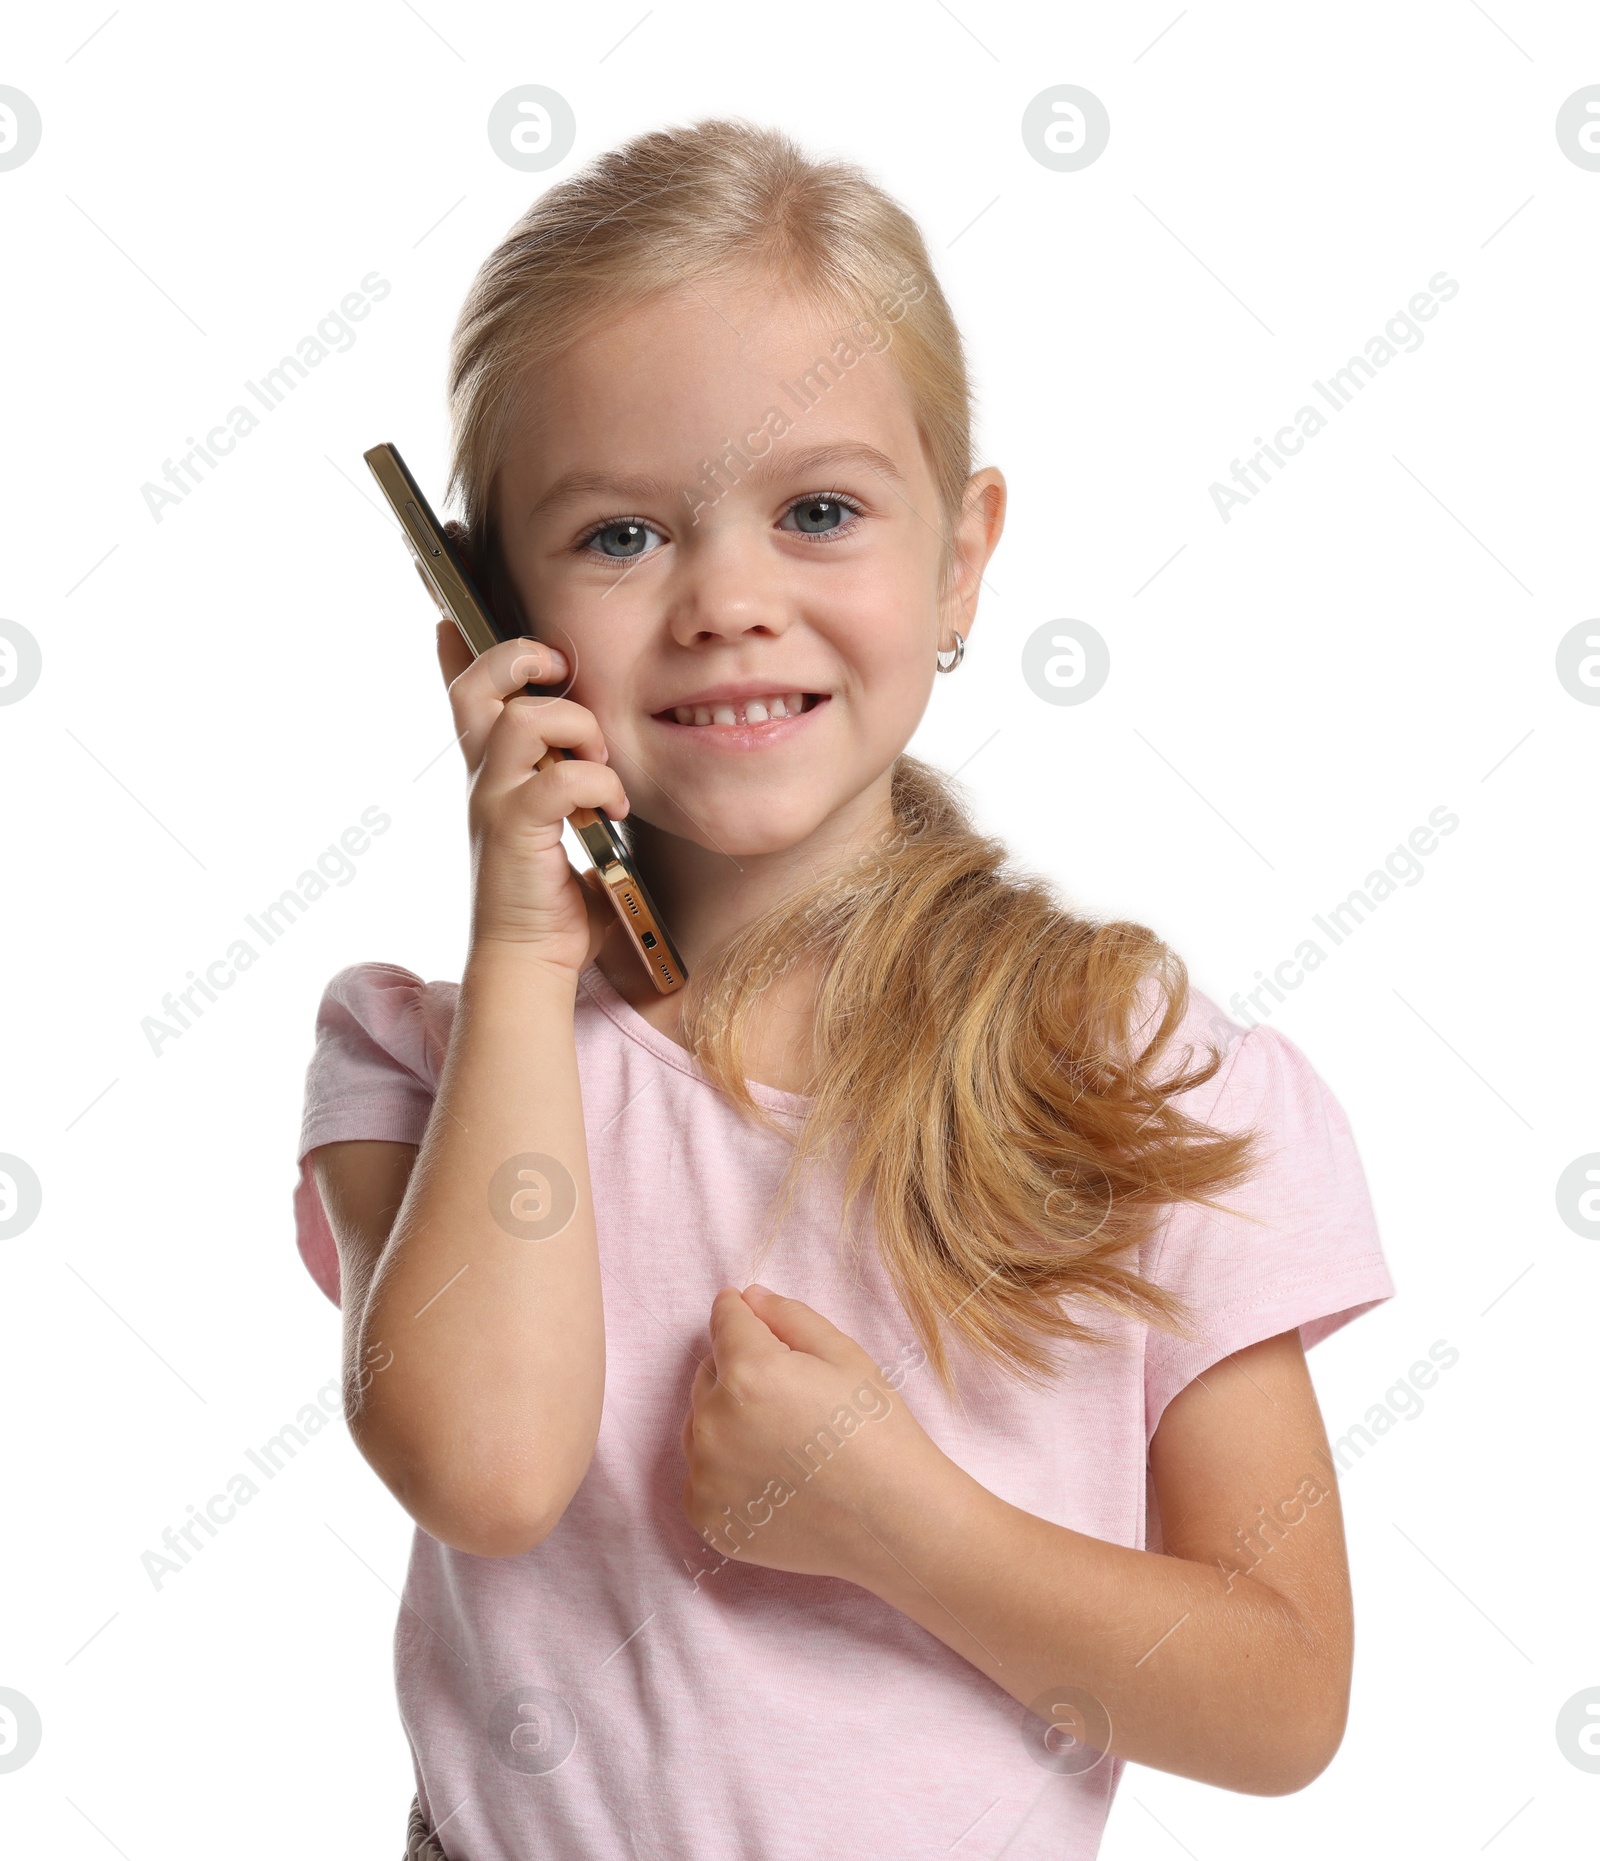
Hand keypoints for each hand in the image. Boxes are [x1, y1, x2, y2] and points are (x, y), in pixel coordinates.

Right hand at [435, 619, 624, 974]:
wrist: (528, 956)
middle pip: (477, 686)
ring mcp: (495, 801)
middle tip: (558, 672)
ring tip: (601, 760)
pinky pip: (558, 778)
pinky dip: (596, 783)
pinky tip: (611, 808)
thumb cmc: (548, 893)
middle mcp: (484, 777)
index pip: (462, 693)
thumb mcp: (553, 821)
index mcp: (491, 771)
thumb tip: (586, 755)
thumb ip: (562, 781)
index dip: (457, 648)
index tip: (452, 616)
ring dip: (577, 728)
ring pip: (524, 720)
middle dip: (519, 658)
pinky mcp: (518, 830)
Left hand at [680, 1284, 943, 1585]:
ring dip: (728, 1419)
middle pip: (710, 1371)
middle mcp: (714, 1423)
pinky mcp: (705, 1517)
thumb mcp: (844, 1355)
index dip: (742, 1312)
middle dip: (739, 1370)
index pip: (725, 1319)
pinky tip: (773, 1477)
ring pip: (701, 1423)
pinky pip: (702, 1473)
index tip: (754, 1319)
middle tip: (789, 1394)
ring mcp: (705, 1475)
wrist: (893, 1523)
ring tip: (784, 1440)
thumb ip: (787, 1316)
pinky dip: (726, 1470)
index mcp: (747, 1373)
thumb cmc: (876, 1431)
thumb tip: (747, 1298)